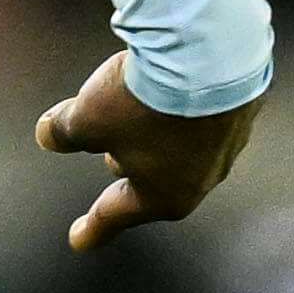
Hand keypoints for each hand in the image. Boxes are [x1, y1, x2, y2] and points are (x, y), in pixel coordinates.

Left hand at [34, 51, 261, 254]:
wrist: (209, 53)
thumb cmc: (146, 101)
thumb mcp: (88, 119)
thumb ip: (65, 132)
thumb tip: (49, 135)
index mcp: (164, 196)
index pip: (115, 213)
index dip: (93, 227)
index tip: (78, 239)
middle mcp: (202, 178)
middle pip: (155, 181)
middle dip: (129, 170)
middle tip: (108, 157)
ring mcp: (228, 144)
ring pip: (183, 149)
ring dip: (158, 136)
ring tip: (140, 116)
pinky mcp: (244, 108)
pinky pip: (204, 116)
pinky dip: (184, 108)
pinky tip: (174, 89)